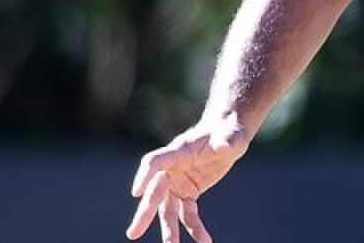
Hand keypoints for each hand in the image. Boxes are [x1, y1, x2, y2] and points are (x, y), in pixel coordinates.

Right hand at [126, 112, 251, 241]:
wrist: (228, 137)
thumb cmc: (227, 131)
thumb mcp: (231, 136)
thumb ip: (226, 142)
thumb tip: (224, 148)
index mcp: (178, 151)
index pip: (155, 162)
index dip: (145, 176)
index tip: (137, 192)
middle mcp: (172, 169)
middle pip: (154, 192)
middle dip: (145, 213)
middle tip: (133, 233)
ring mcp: (178, 183)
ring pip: (168, 210)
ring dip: (169, 230)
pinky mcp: (188, 193)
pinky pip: (188, 215)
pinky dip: (195, 229)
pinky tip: (205, 241)